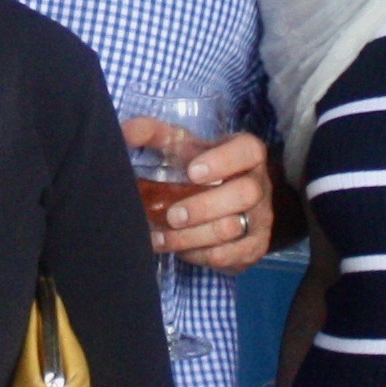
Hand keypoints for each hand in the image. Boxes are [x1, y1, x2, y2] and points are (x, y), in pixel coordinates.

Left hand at [128, 121, 272, 274]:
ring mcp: (260, 218)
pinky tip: (177, 249)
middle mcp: (260, 185)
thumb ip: (153, 134)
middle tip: (172, 215)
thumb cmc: (199, 168)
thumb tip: (124, 131)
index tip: (192, 172)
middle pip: (245, 193)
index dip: (223, 161)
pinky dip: (197, 254)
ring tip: (161, 237)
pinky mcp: (252, 247)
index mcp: (246, 154)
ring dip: (191, 236)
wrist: (226, 203)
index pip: (248, 151)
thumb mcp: (181, 147)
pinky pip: (228, 255)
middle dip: (204, 207)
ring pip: (233, 229)